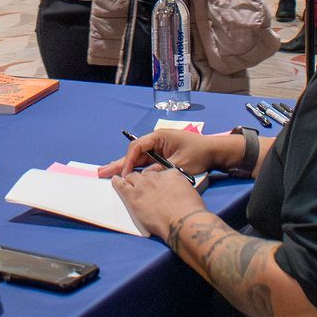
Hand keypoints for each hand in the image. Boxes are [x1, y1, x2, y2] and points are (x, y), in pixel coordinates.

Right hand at [98, 126, 234, 178]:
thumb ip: (160, 170)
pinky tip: (125, 176)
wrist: (214, 152)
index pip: (138, 147)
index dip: (129, 161)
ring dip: (125, 168)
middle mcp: (156, 141)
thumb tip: (144, 178)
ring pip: (137, 159)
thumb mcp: (179, 163)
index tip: (125, 175)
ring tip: (107, 174)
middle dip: (119, 164)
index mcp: (159, 137)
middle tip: (102, 172)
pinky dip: (136, 170)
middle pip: (134, 153)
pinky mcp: (161, 157)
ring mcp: (158, 149)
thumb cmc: (198, 154)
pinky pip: (145, 163)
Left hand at [109, 164, 206, 240]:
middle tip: (142, 186)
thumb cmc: (190, 211)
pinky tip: (115, 181)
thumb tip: (176, 192)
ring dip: (130, 180)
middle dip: (143, 179)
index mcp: (171, 174)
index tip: (155, 183)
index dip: (156, 178)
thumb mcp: (189, 192)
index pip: (159, 171)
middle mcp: (155, 176)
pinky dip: (117, 182)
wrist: (183, 221)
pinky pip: (121, 185)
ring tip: (126, 182)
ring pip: (131, 177)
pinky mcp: (133, 196)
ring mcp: (143, 185)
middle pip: (144, 173)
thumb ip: (179, 188)